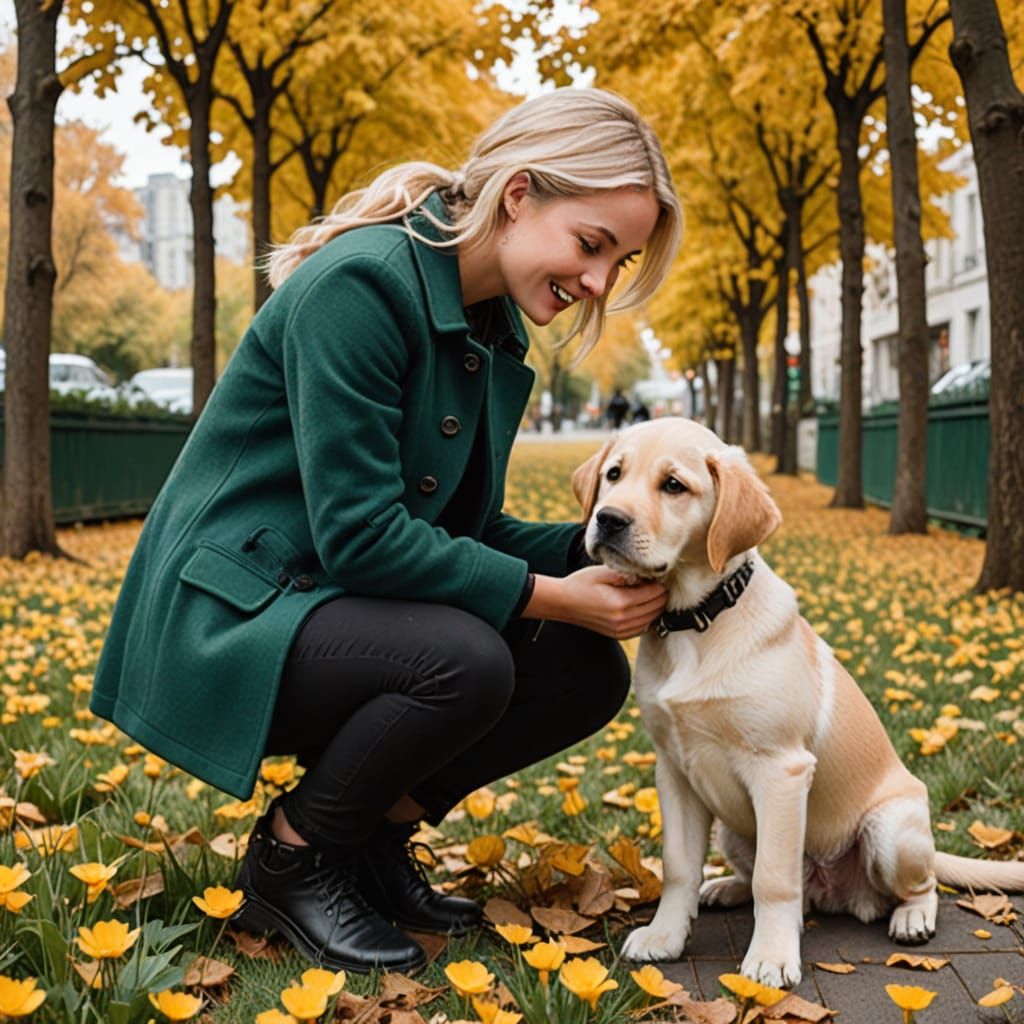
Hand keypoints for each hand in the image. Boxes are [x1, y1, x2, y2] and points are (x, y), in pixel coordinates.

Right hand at [526, 566, 668, 639]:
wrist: (563, 603)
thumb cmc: (581, 584)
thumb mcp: (603, 572)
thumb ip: (628, 574)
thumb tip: (648, 576)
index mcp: (620, 602)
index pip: (654, 593)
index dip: (659, 583)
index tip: (656, 574)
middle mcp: (623, 619)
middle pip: (657, 607)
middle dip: (660, 594)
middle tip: (656, 582)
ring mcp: (620, 630)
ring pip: (653, 619)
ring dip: (656, 607)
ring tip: (650, 593)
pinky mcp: (618, 635)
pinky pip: (643, 629)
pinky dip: (648, 618)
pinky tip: (643, 607)